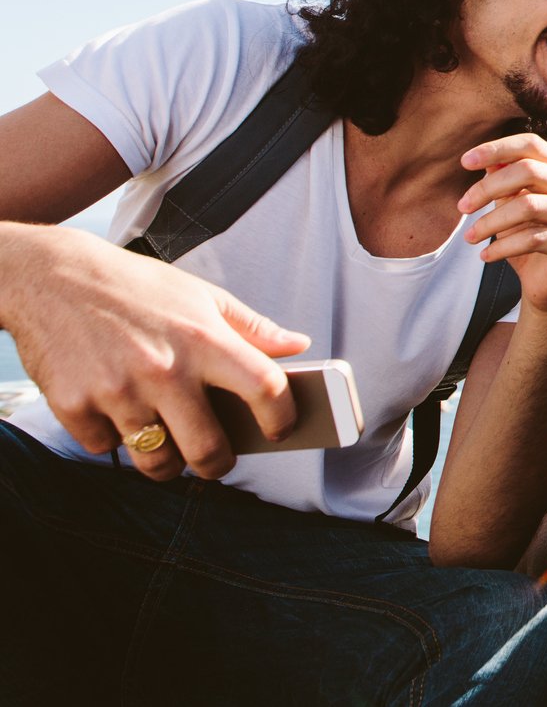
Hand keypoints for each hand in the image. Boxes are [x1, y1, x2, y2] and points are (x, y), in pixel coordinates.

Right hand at [5, 228, 308, 481]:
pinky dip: (112, 438)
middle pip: (209, 450)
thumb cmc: (134, 287)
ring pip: (157, 462)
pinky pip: (105, 448)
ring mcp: (117, 391)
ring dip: (166, 461)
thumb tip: (299, 345)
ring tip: (166, 440)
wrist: (52, 276)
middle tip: (217, 457)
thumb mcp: (200, 295)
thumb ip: (252, 327)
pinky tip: (115, 411)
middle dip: (219, 464)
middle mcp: (164, 369)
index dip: (282, 417)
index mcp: (203, 338)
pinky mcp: (74, 406)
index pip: (264, 388)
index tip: (282, 429)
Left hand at [459, 134, 546, 322]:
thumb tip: (484, 159)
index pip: (531, 145)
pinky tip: (486, 256)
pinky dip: (503, 247)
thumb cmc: (529, 236)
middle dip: (488, 188)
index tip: (465, 162)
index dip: (497, 148)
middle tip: (462, 206)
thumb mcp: (511, 204)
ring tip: (469, 237)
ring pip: (528, 205)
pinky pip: (533, 239)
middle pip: (529, 171)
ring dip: (491, 222)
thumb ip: (503, 180)